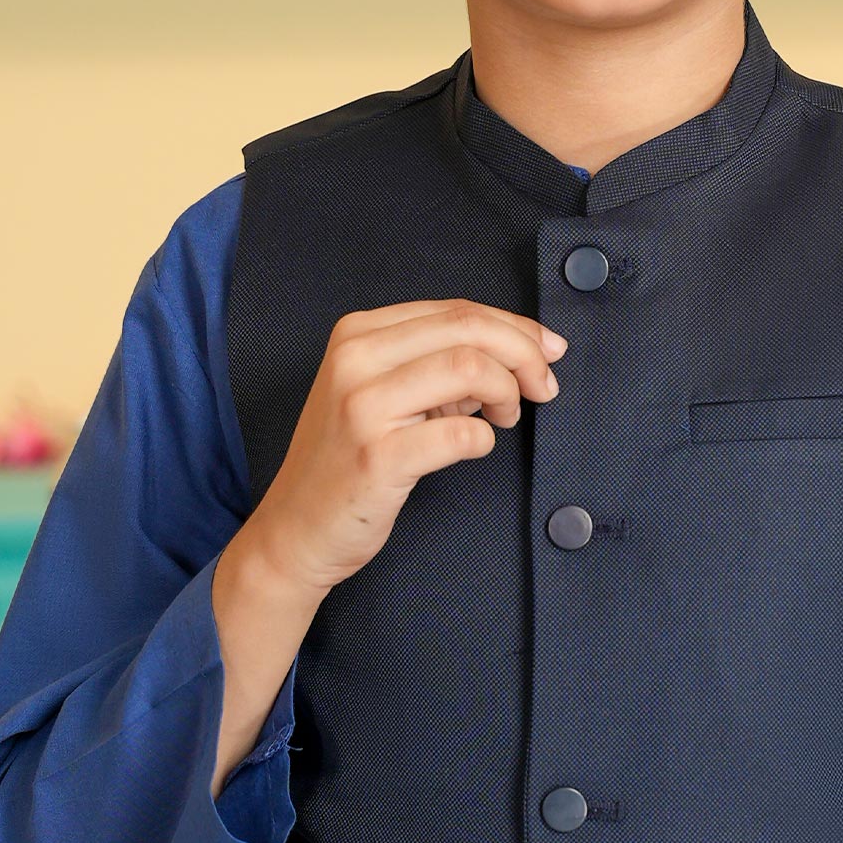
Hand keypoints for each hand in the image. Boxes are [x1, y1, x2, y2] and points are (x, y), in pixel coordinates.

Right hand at [209, 299, 567, 791]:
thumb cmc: (346, 461)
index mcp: (356, 333)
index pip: (456, 310)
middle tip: (544, 386)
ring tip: (505, 417)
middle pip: (468, 330)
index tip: (547, 351)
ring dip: (507, 393)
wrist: (294, 532)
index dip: (514, 328)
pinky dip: (483, 439)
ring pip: (470, 368)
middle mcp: (354, 360)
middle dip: (524, 354)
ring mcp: (362, 407)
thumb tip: (517, 349)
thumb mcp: (377, 391)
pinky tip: (474, 448)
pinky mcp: (378, 457)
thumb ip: (432, 361)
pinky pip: (461, 434)